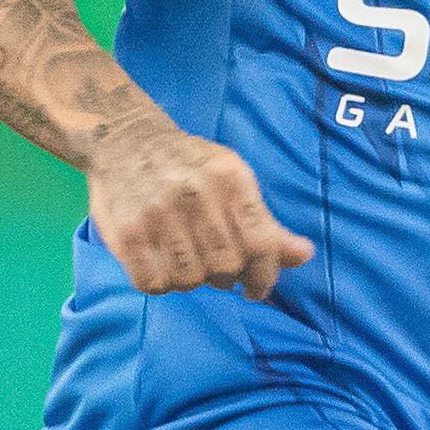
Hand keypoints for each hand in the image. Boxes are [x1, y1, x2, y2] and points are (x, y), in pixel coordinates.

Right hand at [88, 124, 313, 299]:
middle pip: (226, 266)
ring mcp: (156, 212)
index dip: (265, 275)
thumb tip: (304, 255)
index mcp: (229, 176)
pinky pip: (152, 283)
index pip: (260, 243)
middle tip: (218, 271)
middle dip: (227, 278)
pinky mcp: (125, 231)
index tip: (258, 289)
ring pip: (190, 280)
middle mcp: (194, 192)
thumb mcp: (233, 182)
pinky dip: (162, 284)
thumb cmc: (191, 168)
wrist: (126, 140)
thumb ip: (267, 224)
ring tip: (189, 263)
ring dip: (193, 281)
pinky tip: (164, 267)